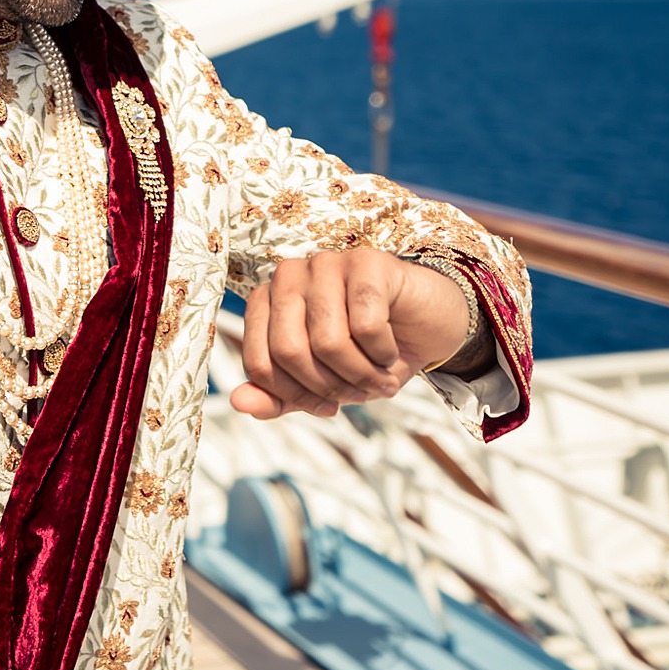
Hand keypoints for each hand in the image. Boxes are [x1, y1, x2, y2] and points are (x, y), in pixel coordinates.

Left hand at [229, 250, 469, 420]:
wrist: (429, 326)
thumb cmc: (369, 352)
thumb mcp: (323, 383)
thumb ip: (280, 395)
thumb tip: (239, 403)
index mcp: (268, 302)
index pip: (259, 362)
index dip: (293, 396)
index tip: (326, 407)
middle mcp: (288, 276)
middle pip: (288, 351)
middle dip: (328, 387)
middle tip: (359, 393)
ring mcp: (326, 264)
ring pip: (328, 341)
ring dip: (361, 376)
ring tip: (381, 379)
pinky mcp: (367, 262)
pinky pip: (366, 326)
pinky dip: (384, 354)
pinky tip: (392, 351)